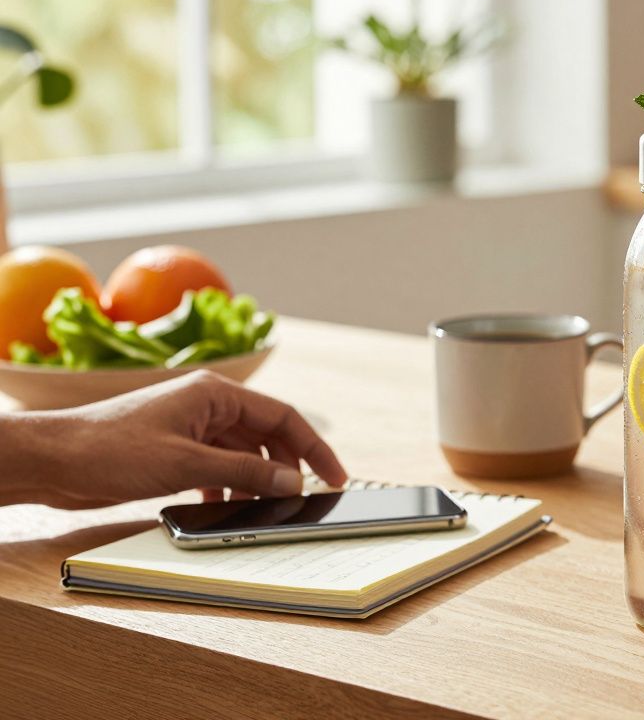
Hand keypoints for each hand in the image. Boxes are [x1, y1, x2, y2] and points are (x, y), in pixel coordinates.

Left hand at [3, 370, 346, 508]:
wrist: (51, 460)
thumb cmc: (109, 449)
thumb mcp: (186, 464)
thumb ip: (245, 473)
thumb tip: (293, 482)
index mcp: (216, 393)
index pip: (283, 417)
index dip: (315, 448)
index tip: (335, 476)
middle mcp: (208, 405)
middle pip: (267, 435)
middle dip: (288, 467)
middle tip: (304, 498)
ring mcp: (191, 427)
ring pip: (244, 453)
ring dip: (256, 479)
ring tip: (264, 507)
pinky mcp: (175, 449)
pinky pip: (219, 465)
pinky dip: (229, 485)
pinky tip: (224, 505)